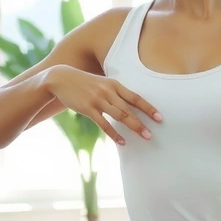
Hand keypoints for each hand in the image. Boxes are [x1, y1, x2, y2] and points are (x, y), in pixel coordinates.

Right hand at [41, 65, 161, 145]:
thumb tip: (129, 104)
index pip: (135, 97)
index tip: (160, 117)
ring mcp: (98, 100)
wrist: (61, 79)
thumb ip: (115, 92)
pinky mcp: (88, 109)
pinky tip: (122, 142)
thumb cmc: (84, 82)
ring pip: (120, 116)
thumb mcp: (102, 83)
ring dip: (134, 127)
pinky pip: (104, 124)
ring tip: (145, 137)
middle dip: (143, 121)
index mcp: (114, 84)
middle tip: (154, 133)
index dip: (148, 107)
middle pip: (130, 109)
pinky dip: (114, 134)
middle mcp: (108, 92)